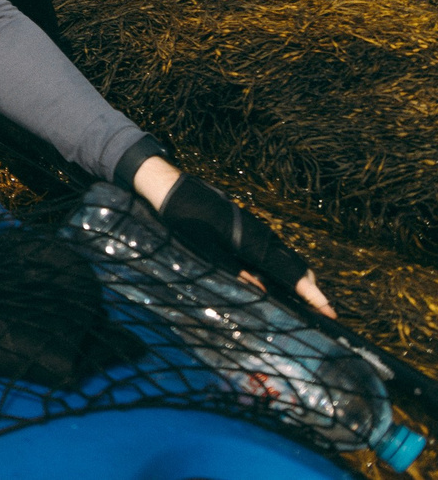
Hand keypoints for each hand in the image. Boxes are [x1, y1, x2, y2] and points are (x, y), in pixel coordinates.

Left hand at [154, 170, 330, 314]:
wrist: (173, 188)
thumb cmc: (184, 220)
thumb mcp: (204, 249)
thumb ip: (232, 270)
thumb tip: (262, 291)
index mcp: (251, 241)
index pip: (290, 272)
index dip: (311, 294)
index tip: (329, 311)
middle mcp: (260, 234)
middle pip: (295, 266)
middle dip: (311, 290)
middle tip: (324, 313)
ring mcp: (256, 229)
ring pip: (286, 258)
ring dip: (300, 279)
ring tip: (311, 303)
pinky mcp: (249, 228)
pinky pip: (274, 252)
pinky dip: (285, 268)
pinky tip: (284, 281)